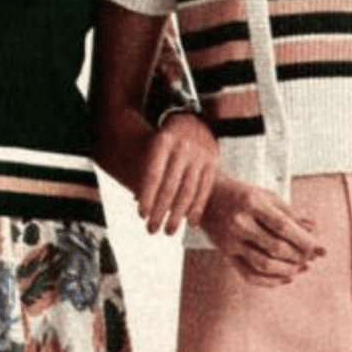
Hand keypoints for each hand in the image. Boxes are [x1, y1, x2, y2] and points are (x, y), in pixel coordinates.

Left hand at [136, 112, 219, 235]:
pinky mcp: (213, 163)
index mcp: (163, 141)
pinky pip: (205, 190)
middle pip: (170, 186)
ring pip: (188, 191)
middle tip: (151, 230)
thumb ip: (146, 170)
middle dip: (160, 211)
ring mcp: (200, 155)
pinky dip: (198, 208)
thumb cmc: (166, 139)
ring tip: (168, 231)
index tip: (141, 215)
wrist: (194, 120)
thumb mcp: (152, 146)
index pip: (153, 174)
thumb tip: (138, 202)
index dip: (147, 197)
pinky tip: (191, 223)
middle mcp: (183, 148)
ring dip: (178, 215)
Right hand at [199, 177, 324, 286]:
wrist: (206, 199)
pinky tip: (285, 279)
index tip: (320, 249)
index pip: (283, 226)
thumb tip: (313, 227)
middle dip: (299, 256)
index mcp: (252, 203)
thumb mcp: (266, 195)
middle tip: (312, 259)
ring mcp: (231, 241)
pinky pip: (249, 275)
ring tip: (301, 268)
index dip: (304, 240)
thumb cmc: (241, 195)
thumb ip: (290, 212)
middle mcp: (240, 223)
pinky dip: (270, 281)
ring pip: (263, 264)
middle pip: (275, 247)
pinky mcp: (226, 254)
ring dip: (287, 270)